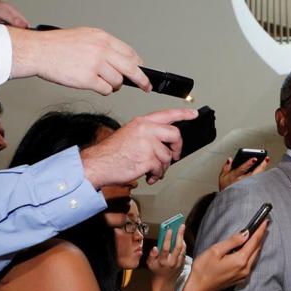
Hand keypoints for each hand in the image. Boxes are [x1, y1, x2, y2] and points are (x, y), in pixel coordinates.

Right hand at [9, 27, 150, 94]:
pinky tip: (96, 86)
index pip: (130, 53)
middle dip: (142, 80)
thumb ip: (103, 46)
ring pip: (118, 81)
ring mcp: (95, 64)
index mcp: (102, 38)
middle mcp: (101, 49)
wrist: (38, 51)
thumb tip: (120, 59)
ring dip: (114, 86)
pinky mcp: (88, 79)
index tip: (142, 71)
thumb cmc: (57, 45)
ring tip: (105, 83)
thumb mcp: (85, 36)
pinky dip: (104, 90)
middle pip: (131, 68)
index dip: (138, 64)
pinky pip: (106, 90)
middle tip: (146, 86)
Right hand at [81, 108, 197, 186]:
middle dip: (177, 148)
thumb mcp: (129, 134)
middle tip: (174, 155)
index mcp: (142, 122)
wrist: (97, 164)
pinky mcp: (147, 159)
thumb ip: (148, 134)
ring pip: (168, 156)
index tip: (194, 114)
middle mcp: (146, 130)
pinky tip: (149, 176)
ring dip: (162, 167)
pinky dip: (156, 175)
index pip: (167, 114)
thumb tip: (165, 144)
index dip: (183, 114)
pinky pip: (161, 168)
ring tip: (153, 171)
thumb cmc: (111, 153)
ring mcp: (147, 144)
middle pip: (175, 134)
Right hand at [147, 225, 185, 282]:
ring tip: (181, 230)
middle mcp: (172, 263)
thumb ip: (152, 255)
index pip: (165, 248)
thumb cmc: (156, 270)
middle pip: (177, 247)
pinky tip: (182, 239)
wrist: (164, 282)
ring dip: (182, 239)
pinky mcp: (182, 264)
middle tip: (181, 226)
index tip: (169, 229)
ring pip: (182, 249)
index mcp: (162, 262)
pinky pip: (184, 252)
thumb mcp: (150, 263)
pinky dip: (183, 245)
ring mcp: (178, 264)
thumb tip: (155, 248)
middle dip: (180, 235)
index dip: (167, 239)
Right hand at [185, 219, 268, 290]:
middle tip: (263, 224)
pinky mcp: (241, 277)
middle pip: (257, 249)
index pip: (254, 242)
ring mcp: (244, 274)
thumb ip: (232, 241)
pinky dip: (252, 252)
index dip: (260, 230)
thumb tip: (246, 233)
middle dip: (260, 236)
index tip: (265, 221)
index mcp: (240, 260)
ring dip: (257, 244)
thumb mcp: (215, 251)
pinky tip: (249, 247)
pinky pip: (250, 262)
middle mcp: (245, 268)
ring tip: (258, 233)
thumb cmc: (203, 269)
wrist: (199, 288)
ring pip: (255, 256)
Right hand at [218, 156, 269, 190]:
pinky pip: (259, 182)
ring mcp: (248, 186)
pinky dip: (263, 175)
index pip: (242, 169)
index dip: (248, 164)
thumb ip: (226, 167)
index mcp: (234, 177)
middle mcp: (242, 182)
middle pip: (253, 173)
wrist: (229, 201)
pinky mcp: (253, 190)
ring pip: (258, 177)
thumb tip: (230, 159)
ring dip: (263, 169)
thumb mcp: (222, 177)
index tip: (254, 159)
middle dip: (260, 166)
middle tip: (266, 159)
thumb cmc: (226, 189)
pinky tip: (265, 169)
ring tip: (266, 161)